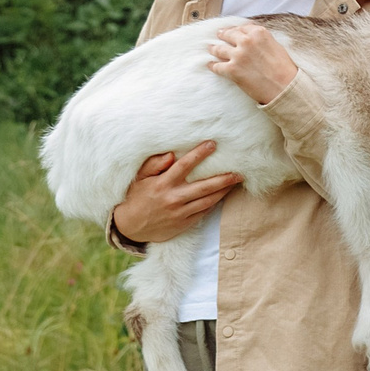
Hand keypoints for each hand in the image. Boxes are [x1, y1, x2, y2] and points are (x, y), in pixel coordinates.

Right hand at [110, 142, 240, 243]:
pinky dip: (214, 202)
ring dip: (224, 191)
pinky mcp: (184, 223)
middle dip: (224, 178)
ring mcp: (180, 212)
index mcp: (162, 184)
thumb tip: (171, 154)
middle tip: (239, 171)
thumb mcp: (139, 178)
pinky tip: (223, 194)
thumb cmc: (136, 197)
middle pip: (204, 186)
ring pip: (208, 200)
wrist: (130, 227)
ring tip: (236, 181)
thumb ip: (154, 164)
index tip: (212, 144)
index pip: (184, 166)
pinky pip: (204, 211)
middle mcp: (174, 198)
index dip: (199, 154)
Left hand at [206, 20, 299, 106]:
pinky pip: (216, 66)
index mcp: (259, 33)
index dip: (236, 29)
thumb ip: (262, 40)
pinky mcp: (232, 70)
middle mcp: (247, 41)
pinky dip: (212, 66)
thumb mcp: (276, 46)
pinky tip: (211, 65)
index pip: (242, 27)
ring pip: (219, 49)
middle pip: (228, 34)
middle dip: (222, 34)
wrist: (285, 87)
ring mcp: (238, 55)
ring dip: (213, 49)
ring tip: (211, 49)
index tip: (232, 31)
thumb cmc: (285, 69)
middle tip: (219, 35)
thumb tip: (252, 39)